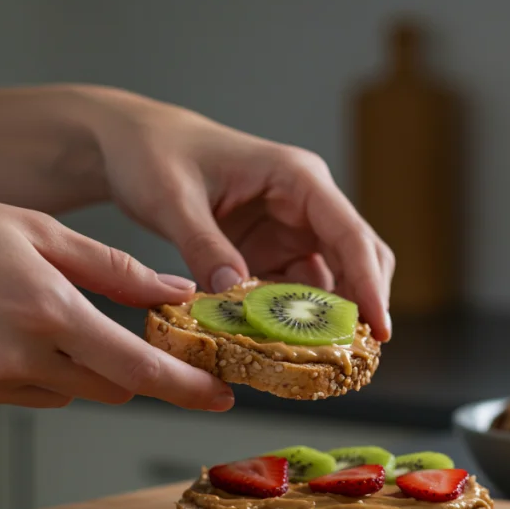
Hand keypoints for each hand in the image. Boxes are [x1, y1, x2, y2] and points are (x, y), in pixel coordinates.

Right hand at [0, 176, 233, 415]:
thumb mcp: (36, 230)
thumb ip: (114, 269)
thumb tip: (176, 293)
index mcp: (46, 312)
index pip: (138, 369)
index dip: (186, 386)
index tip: (222, 395)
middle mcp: (16, 361)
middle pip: (106, 386)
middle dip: (123, 364)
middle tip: (112, 327)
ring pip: (59, 392)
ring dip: (65, 365)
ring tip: (19, 310)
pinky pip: (10, 394)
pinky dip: (15, 370)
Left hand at [81, 89, 395, 340]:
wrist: (130, 147)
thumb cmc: (154, 155)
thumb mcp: (173, 200)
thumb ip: (204, 246)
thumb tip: (234, 294)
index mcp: (296, 178)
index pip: (349, 233)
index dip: (369, 282)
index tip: (379, 326)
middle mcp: (305, 205)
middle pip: (358, 259)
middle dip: (362, 306)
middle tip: (356, 357)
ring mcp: (290, 231)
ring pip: (331, 283)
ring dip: (324, 321)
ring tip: (317, 362)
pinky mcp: (270, 254)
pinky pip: (294, 294)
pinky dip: (290, 322)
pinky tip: (279, 348)